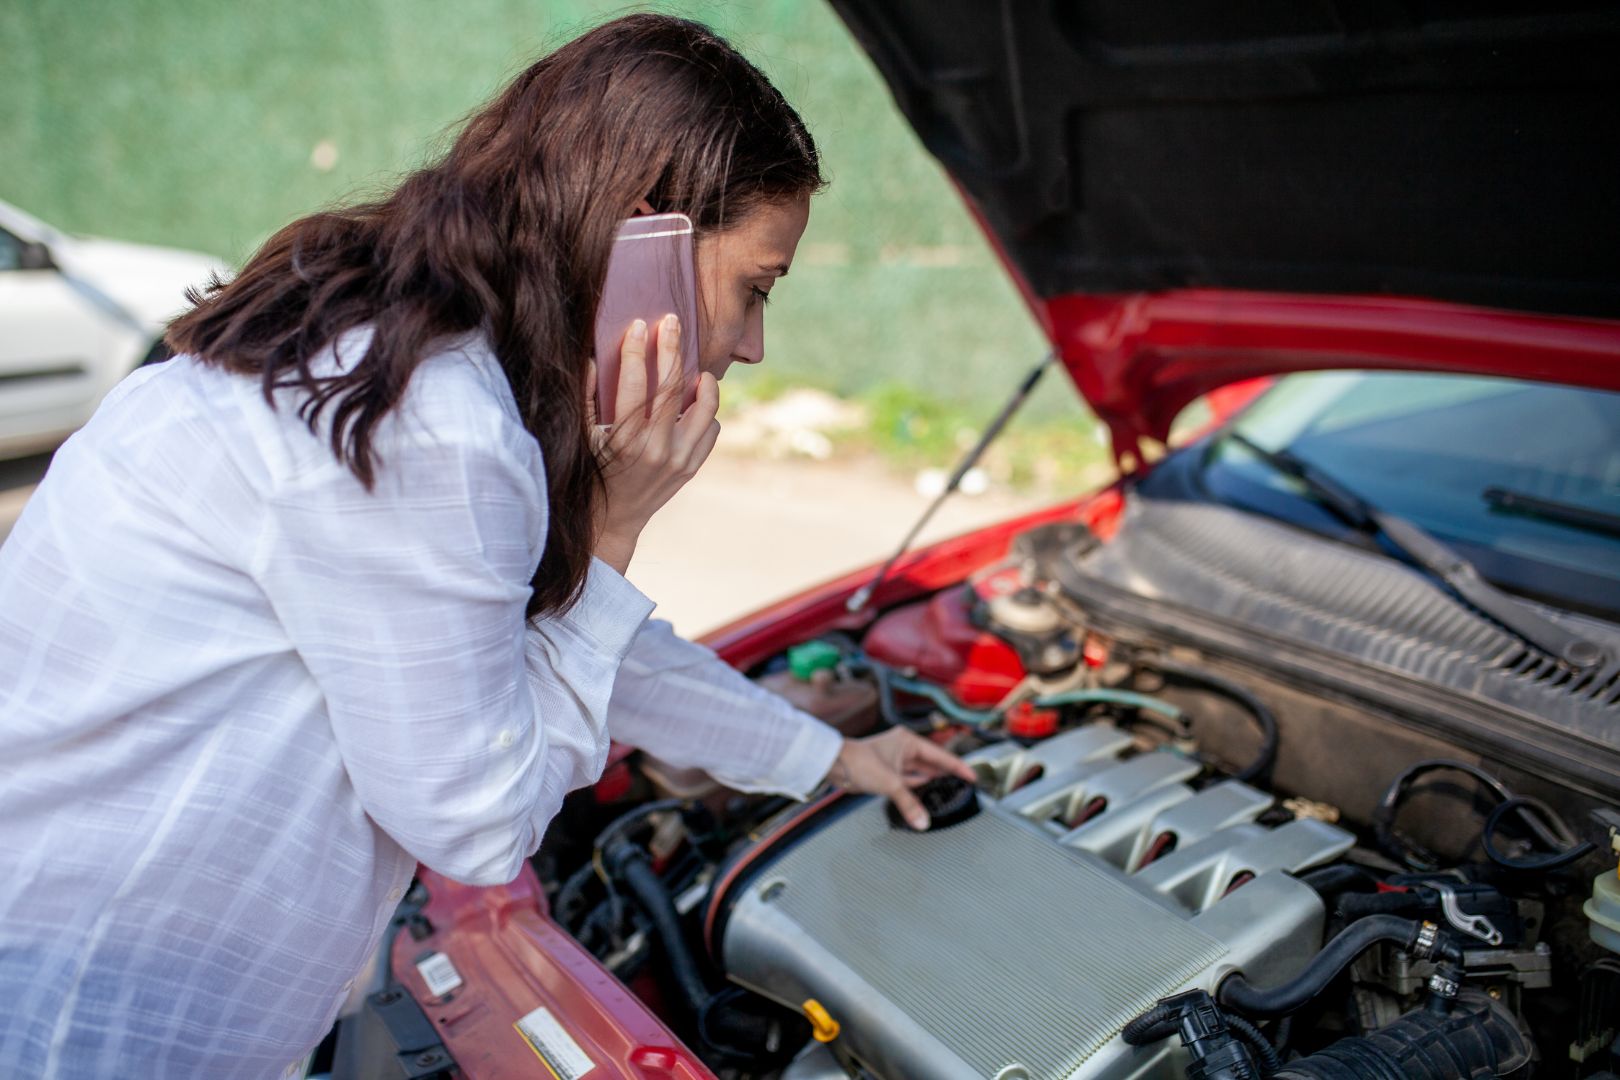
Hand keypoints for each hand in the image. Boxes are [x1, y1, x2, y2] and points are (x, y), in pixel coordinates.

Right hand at [587, 314, 720, 574]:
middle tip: (672, 321)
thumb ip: (585, 399)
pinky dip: (705, 413)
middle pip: (672, 386)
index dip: (638, 350)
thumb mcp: (581, 439)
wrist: (612, 522)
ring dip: (703, 382)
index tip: (639, 325)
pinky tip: (693, 405)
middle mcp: (656, 449)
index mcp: (625, 439)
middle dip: (671, 348)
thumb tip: (591, 359)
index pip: (636, 383)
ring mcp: (679, 460)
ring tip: (696, 370)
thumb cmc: (591, 474)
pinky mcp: (691, 468)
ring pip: (704, 407)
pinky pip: (710, 430)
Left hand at [826, 728, 977, 829]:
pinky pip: (908, 779)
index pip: (940, 755)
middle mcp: (903, 748)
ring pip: (919, 771)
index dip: (957, 766)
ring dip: (932, 780)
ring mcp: (895, 760)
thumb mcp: (890, 783)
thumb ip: (909, 803)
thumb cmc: (858, 762)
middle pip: (931, 762)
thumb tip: (923, 822)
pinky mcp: (887, 772)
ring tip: (950, 788)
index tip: (971, 775)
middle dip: (946, 773)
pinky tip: (926, 791)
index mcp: (908, 742)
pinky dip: (917, 786)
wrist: (834, 765)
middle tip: (964, 784)